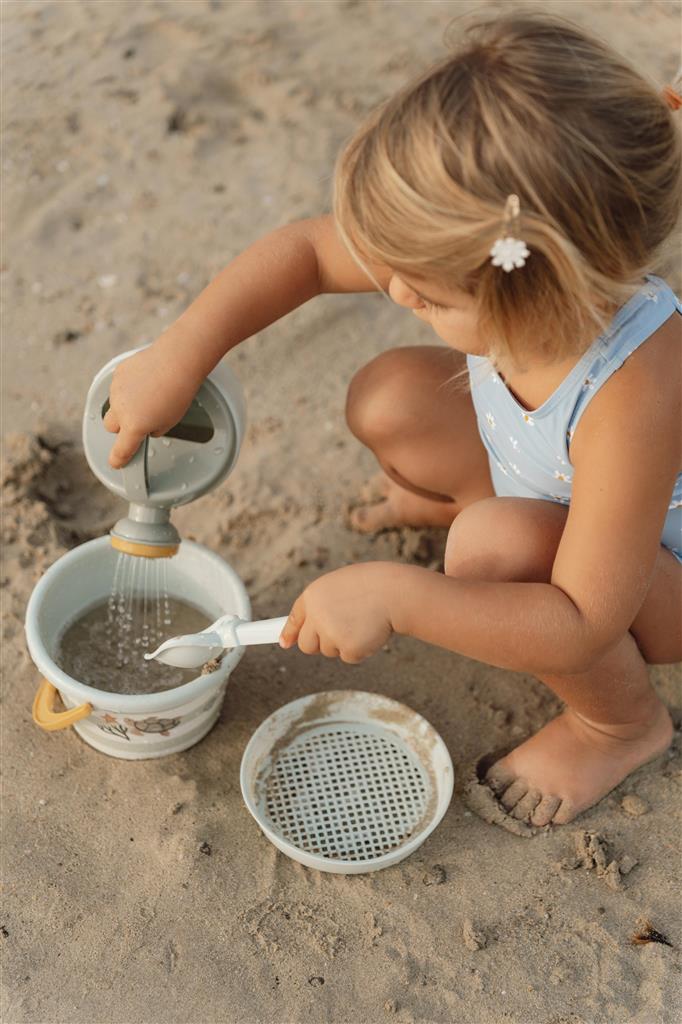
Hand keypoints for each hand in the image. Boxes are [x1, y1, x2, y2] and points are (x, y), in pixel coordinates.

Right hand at [103, 337, 203, 467]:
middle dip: (121, 427)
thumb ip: (153, 429)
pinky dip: (128, 387)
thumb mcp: (170, 421)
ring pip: (115, 404)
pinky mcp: (119, 372)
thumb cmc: (178, 393)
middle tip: (139, 420)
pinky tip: (146, 380)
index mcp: (134, 426)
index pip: (121, 450)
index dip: (118, 458)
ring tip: (149, 394)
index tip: (116, 462)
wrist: (177, 361)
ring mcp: (116, 390)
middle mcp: (120, 409)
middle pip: (111, 426)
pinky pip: (119, 386)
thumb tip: (146, 426)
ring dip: (125, 405)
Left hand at [279, 562, 399, 662]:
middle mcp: (316, 616)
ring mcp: (330, 634)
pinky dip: (360, 649)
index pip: (294, 619)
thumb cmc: (371, 585)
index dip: (290, 633)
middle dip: (320, 642)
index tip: (285, 642)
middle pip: (306, 645)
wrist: (394, 591)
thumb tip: (297, 632)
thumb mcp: (339, 586)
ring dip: (344, 642)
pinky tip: (370, 631)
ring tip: (362, 621)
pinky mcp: (348, 648)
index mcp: (312, 596)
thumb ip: (321, 605)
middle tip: (342, 630)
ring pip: (329, 651)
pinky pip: (348, 657)